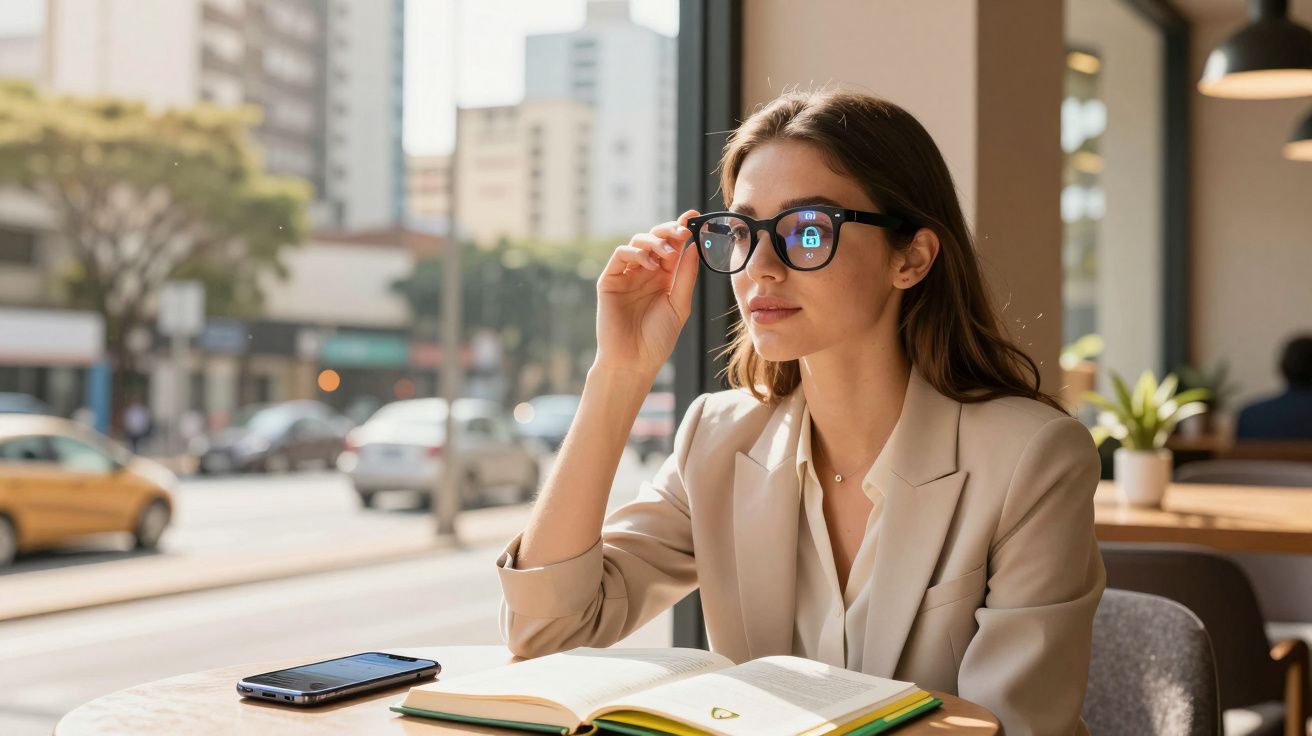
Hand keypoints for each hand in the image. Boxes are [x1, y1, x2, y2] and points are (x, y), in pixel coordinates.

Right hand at [593, 209, 700, 375]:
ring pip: (637, 242)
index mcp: (663, 277)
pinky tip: (649, 264)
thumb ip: (685, 276)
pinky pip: (620, 255)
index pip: (673, 246)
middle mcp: (644, 272)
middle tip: (683, 231)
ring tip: (668, 254)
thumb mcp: (679, 305)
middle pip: (655, 239)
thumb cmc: (657, 339)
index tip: (695, 217)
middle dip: (669, 230)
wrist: (634, 361)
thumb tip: (694, 246)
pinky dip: (636, 253)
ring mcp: (626, 275)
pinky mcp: (609, 280)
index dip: (682, 229)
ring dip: (655, 242)